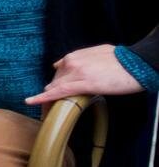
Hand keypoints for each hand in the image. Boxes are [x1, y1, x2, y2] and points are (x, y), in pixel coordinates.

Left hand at [25, 45, 142, 105]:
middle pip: (54, 82)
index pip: (56, 73)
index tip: (48, 94)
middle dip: (51, 95)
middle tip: (47, 109)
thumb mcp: (96, 53)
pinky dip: (43, 97)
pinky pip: (59, 92)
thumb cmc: (120, 60)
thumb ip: (79, 59)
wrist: (136, 64)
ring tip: (45, 113)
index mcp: (73, 57)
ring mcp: (76, 72)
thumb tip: (63, 63)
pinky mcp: (83, 83)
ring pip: (55, 88)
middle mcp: (71, 63)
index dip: (53, 86)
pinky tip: (31, 101)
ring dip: (49, 100)